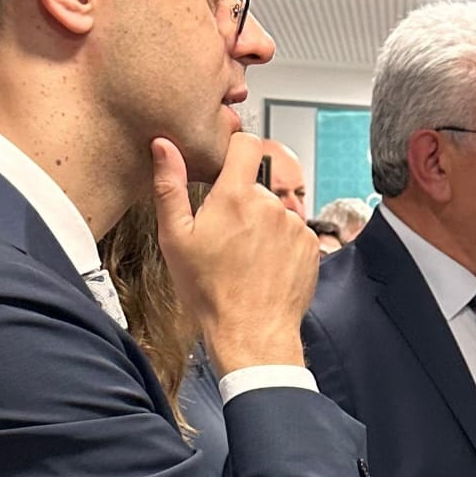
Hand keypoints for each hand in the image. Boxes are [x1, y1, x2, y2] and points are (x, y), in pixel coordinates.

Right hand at [152, 133, 318, 375]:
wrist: (252, 332)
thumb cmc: (210, 291)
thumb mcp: (175, 239)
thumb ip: (170, 186)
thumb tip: (164, 146)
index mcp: (236, 196)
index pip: (246, 144)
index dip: (235, 147)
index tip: (227, 162)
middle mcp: (271, 205)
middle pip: (256, 187)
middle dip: (242, 203)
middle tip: (225, 237)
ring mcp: (295, 225)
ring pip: (274, 212)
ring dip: (262, 226)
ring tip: (245, 258)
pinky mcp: (311, 245)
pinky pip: (293, 233)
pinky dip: (281, 244)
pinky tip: (265, 267)